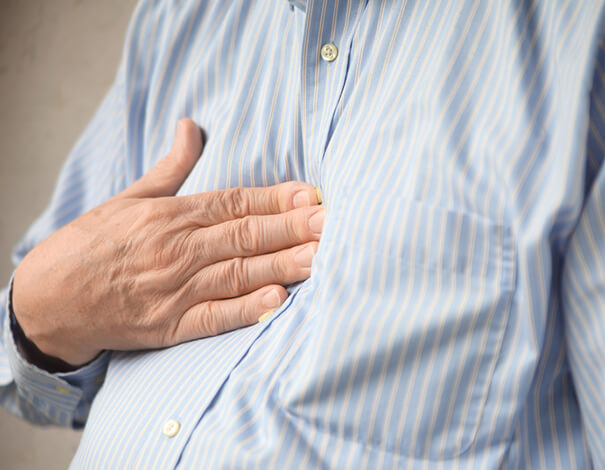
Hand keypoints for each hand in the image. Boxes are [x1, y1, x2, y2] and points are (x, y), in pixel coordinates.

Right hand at [12, 119, 323, 366]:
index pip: (234, 203)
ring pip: (237, 272)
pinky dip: (245, 309)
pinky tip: (276, 299)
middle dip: (292, 228)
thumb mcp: (129, 197)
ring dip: (281, 264)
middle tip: (331, 222)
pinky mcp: (168, 326)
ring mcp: (173, 289)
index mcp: (169, 216)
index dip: (275, 199)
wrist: (48, 299)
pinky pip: (213, 317)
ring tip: (320, 256)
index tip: (310, 195)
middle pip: (244, 235)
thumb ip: (170, 166)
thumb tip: (191, 126)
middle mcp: (176, 250)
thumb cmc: (91, 244)